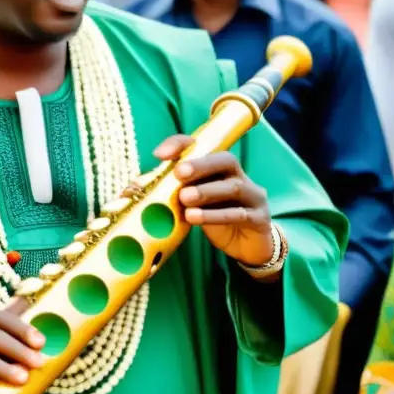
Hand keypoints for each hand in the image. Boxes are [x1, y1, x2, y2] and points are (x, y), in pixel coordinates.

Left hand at [154, 135, 273, 267]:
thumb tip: (133, 189)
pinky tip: (195, 218)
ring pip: (233, 186)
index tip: (160, 155)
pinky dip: (216, 215)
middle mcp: (239, 176)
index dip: (181, 145)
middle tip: (179, 173)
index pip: (204, 146)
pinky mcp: (259, 218)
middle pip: (225, 160)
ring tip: (184, 199)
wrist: (246, 248)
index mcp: (220, 169)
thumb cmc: (215, 219)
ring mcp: (253, 196)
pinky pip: (240, 213)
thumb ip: (170, 193)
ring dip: (206, 191)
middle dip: (200, 164)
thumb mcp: (192, 204)